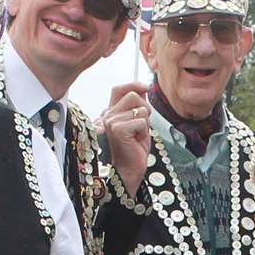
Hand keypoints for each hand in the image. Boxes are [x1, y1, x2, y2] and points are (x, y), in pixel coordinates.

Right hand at [97, 83, 151, 197]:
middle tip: (142, 126)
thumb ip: (138, 107)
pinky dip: (144, 131)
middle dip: (145, 109)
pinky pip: (142, 121)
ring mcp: (111, 121)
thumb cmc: (134, 149)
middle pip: (134, 95)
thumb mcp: (138, 124)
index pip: (119, 89)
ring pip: (140, 109)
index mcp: (111, 112)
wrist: (129, 170)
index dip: (133, 84)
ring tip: (138, 135)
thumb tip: (143, 89)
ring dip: (146, 122)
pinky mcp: (118, 129)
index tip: (146, 87)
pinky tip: (136, 140)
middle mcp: (108, 115)